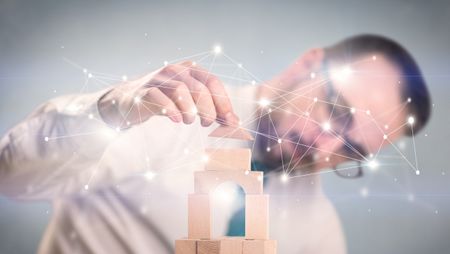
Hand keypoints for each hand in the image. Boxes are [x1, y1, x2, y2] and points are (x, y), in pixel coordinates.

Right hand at [98, 61, 238, 127]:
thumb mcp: (191, 102)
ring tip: (189, 122)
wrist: (129, 101)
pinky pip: (159, 98)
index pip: (213, 82)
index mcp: (190, 70)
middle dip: (208, 109)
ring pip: (180, 90)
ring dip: (190, 110)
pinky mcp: (143, 91)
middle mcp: (175, 70)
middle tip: (207, 123)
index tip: (230, 121)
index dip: (224, 102)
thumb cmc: (166, 101)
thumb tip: (235, 123)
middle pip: (199, 87)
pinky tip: (177, 120)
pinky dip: (171, 110)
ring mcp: (158, 79)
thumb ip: (212, 109)